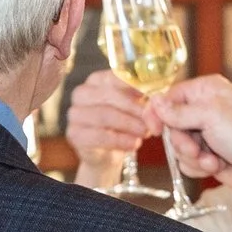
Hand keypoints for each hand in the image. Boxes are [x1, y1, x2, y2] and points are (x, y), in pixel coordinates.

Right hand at [65, 70, 158, 190]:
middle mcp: (81, 93)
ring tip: (146, 134)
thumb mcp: (136, 108)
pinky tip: (134, 145)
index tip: (155, 98)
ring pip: (104, 115)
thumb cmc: (124, 125)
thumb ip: (146, 101)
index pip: (115, 77)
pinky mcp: (74, 134)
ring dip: (129, 125)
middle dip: (135, 109)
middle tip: (153, 121)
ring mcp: (75, 113)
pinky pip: (99, 136)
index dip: (137, 86)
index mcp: (97, 80)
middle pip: (110, 95)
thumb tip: (158, 102)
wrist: (108, 154)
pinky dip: (120, 140)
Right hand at [147, 73, 231, 195]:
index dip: (159, 113)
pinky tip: (216, 165)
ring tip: (213, 160)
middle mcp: (205, 109)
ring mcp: (205, 132)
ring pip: (177, 146)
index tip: (154, 129)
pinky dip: (199, 167)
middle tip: (196, 149)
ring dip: (193, 157)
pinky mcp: (206, 153)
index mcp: (207, 90)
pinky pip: (186, 161)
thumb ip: (179, 111)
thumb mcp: (211, 116)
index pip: (170, 97)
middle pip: (171, 124)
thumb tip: (154, 102)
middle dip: (182, 142)